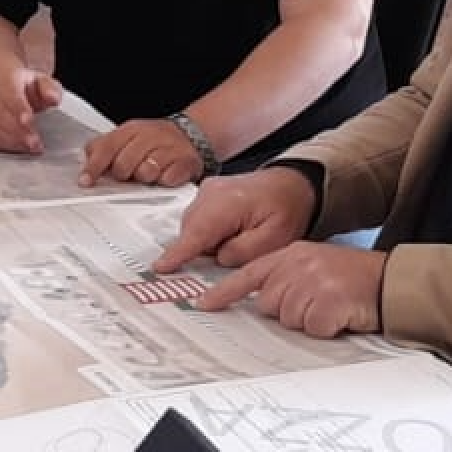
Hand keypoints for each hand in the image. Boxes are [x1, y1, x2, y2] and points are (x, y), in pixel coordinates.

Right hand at [0, 66, 63, 153]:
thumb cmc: (22, 84)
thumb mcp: (39, 79)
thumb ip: (49, 89)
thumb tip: (53, 99)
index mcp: (7, 82)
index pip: (11, 96)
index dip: (19, 109)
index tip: (28, 121)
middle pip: (2, 115)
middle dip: (19, 132)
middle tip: (35, 144)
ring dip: (12, 141)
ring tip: (31, 149)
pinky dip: (4, 146)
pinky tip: (20, 149)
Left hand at [79, 119, 200, 186]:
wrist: (191, 134)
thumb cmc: (153, 141)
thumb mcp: (127, 137)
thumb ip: (105, 148)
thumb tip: (86, 162)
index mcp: (131, 129)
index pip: (106, 147)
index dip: (93, 167)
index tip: (85, 181)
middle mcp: (149, 136)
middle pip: (124, 165)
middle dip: (123, 175)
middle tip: (130, 174)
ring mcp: (169, 148)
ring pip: (146, 172)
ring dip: (145, 178)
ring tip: (149, 173)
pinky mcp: (186, 162)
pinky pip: (168, 179)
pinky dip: (164, 181)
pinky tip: (166, 175)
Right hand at [152, 167, 316, 272]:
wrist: (290, 183)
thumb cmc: (286, 208)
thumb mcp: (276, 238)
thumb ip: (244, 251)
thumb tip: (218, 258)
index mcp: (229, 202)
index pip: (197, 233)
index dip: (178, 253)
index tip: (161, 267)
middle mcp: (211, 192)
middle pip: (192, 232)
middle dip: (204, 250)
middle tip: (239, 249)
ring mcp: (206, 190)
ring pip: (193, 226)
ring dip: (207, 240)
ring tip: (240, 236)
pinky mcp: (205, 193)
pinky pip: (197, 219)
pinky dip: (208, 231)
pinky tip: (231, 230)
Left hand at [191, 241, 386, 338]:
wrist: (387, 280)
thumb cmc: (350, 278)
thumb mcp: (313, 266)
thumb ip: (285, 278)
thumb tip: (262, 303)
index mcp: (290, 254)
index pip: (248, 275)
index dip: (224, 292)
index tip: (203, 305)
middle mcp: (297, 264)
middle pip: (269, 305)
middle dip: (289, 311)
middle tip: (315, 302)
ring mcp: (313, 281)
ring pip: (289, 319)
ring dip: (309, 320)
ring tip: (330, 306)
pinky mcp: (328, 301)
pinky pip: (312, 328)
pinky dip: (326, 328)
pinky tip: (339, 315)